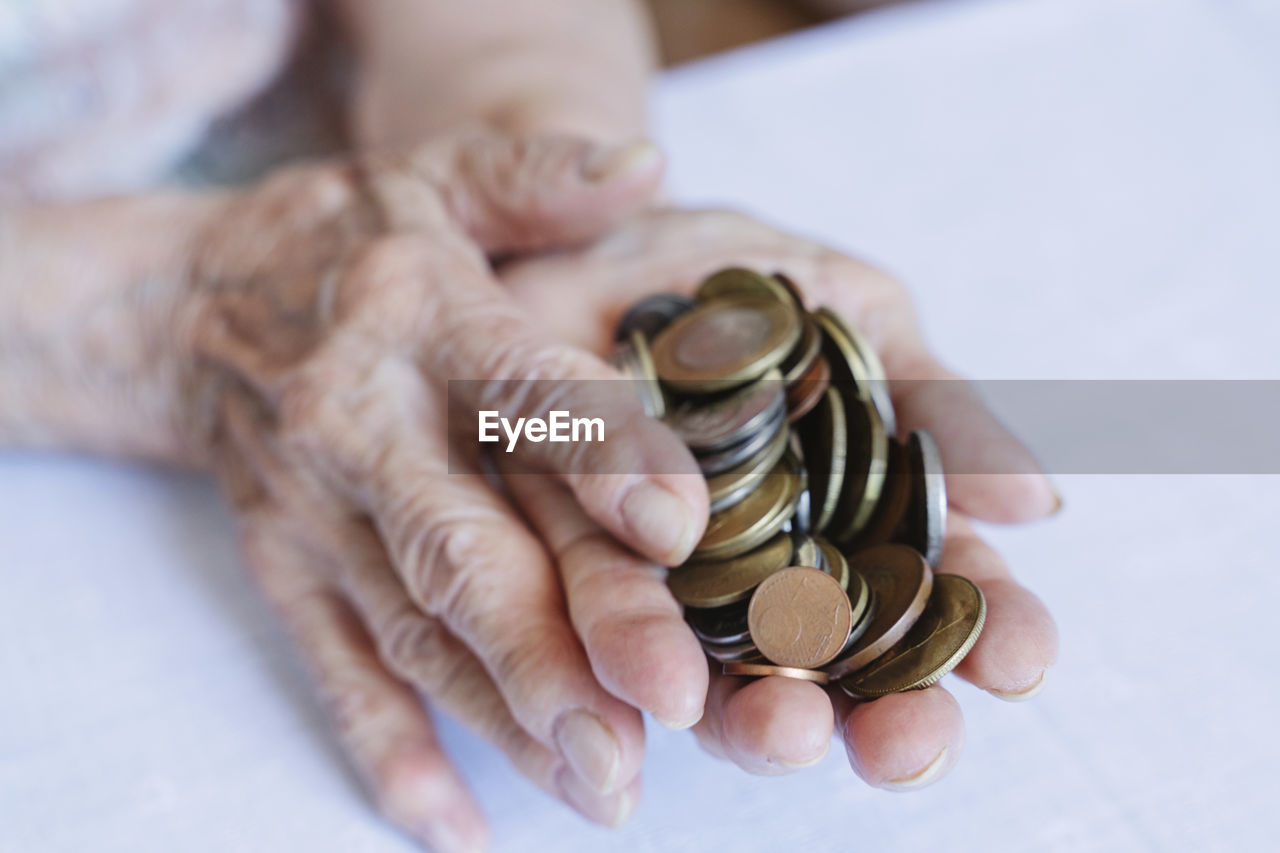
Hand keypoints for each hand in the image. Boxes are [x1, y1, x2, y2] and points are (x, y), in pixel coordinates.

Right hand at [188, 135, 713, 849]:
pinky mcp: (283, 571)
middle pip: (465, 544)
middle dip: (559, 640)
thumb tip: (648, 168)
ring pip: (415, 628)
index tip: (683, 529)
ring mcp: (314, 513)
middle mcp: (362, 424)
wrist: (191, 301)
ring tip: (603, 785)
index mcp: (422, 318)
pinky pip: (332, 669)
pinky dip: (391, 749)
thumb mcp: (438, 177)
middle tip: (655, 725)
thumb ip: (539, 173)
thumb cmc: (352, 240)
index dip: (601, 457)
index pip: (519, 393)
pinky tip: (453, 821)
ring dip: (507, 714)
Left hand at [500, 208, 1059, 784]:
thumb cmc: (742, 284)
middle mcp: (776, 575)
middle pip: (847, 671)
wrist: (600, 232)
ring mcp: (678, 584)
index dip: (987, 633)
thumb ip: (935, 403)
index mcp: (861, 524)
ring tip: (787, 731)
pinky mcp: (579, 565)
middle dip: (885, 719)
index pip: (942, 595)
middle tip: (908, 745)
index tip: (1021, 662)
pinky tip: (660, 688)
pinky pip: (601, 621)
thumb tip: (1038, 501)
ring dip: (762, 719)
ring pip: (728, 679)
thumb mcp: (854, 316)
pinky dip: (630, 655)